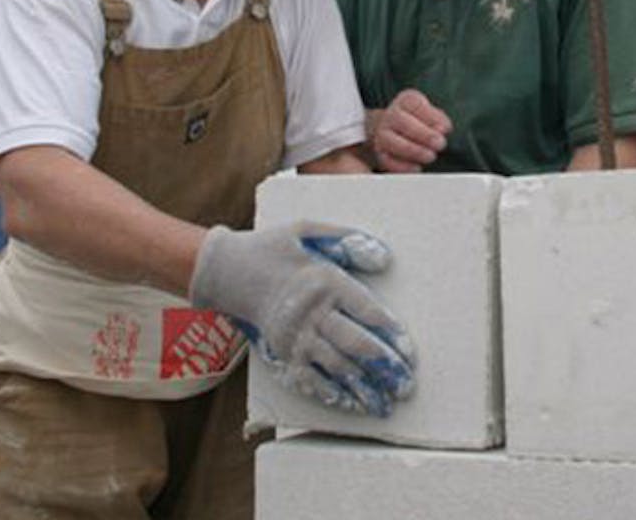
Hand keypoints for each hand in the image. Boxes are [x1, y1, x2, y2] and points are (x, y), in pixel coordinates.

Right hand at [190, 221, 414, 416]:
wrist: (226, 270)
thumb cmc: (273, 247)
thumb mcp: (309, 229)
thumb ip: (348, 241)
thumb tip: (386, 258)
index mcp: (325, 280)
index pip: (366, 310)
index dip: (390, 332)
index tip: (409, 351)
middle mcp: (312, 311)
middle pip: (355, 344)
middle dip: (385, 368)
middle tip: (407, 386)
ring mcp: (296, 336)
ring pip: (336, 367)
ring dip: (364, 388)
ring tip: (387, 404)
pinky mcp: (282, 352)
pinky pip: (310, 379)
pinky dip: (333, 395)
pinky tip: (352, 406)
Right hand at [370, 89, 451, 172]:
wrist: (394, 131)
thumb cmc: (420, 123)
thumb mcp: (432, 115)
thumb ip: (439, 120)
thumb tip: (442, 129)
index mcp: (406, 101)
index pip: (415, 104)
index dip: (432, 117)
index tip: (445, 130)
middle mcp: (391, 115)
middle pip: (402, 122)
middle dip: (424, 134)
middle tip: (440, 144)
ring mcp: (382, 134)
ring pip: (392, 141)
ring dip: (414, 151)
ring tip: (431, 156)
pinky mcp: (380, 152)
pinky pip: (387, 160)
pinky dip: (402, 166)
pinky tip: (417, 167)